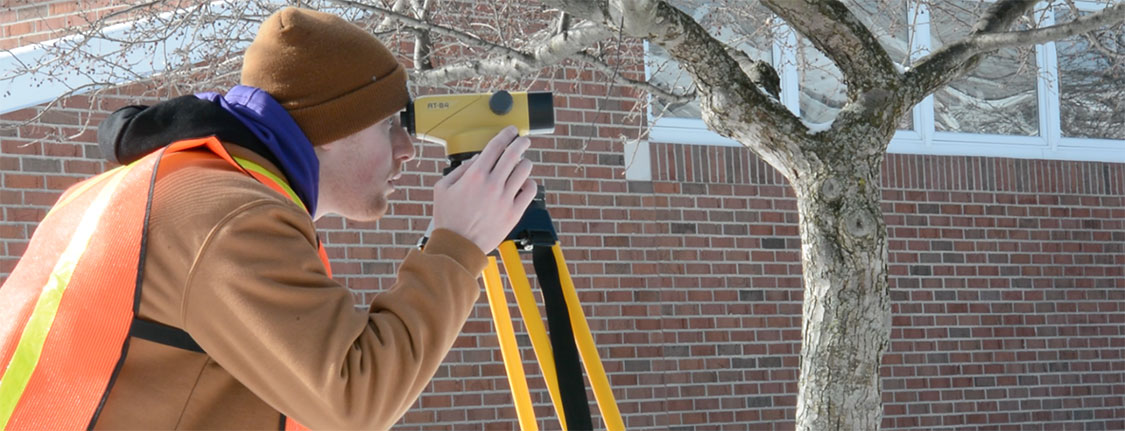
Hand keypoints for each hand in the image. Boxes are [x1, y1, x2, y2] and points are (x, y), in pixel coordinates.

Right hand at [432, 126, 536, 253]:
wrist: (458, 246)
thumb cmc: (448, 218)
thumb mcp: (443, 188)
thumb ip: (459, 170)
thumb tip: (477, 159)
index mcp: (475, 175)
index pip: (495, 146)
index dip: (505, 135)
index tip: (511, 131)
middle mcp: (492, 184)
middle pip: (513, 154)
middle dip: (521, 142)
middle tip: (523, 140)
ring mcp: (505, 198)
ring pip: (524, 170)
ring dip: (525, 162)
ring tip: (523, 163)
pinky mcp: (514, 212)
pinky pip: (530, 191)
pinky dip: (530, 183)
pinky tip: (525, 183)